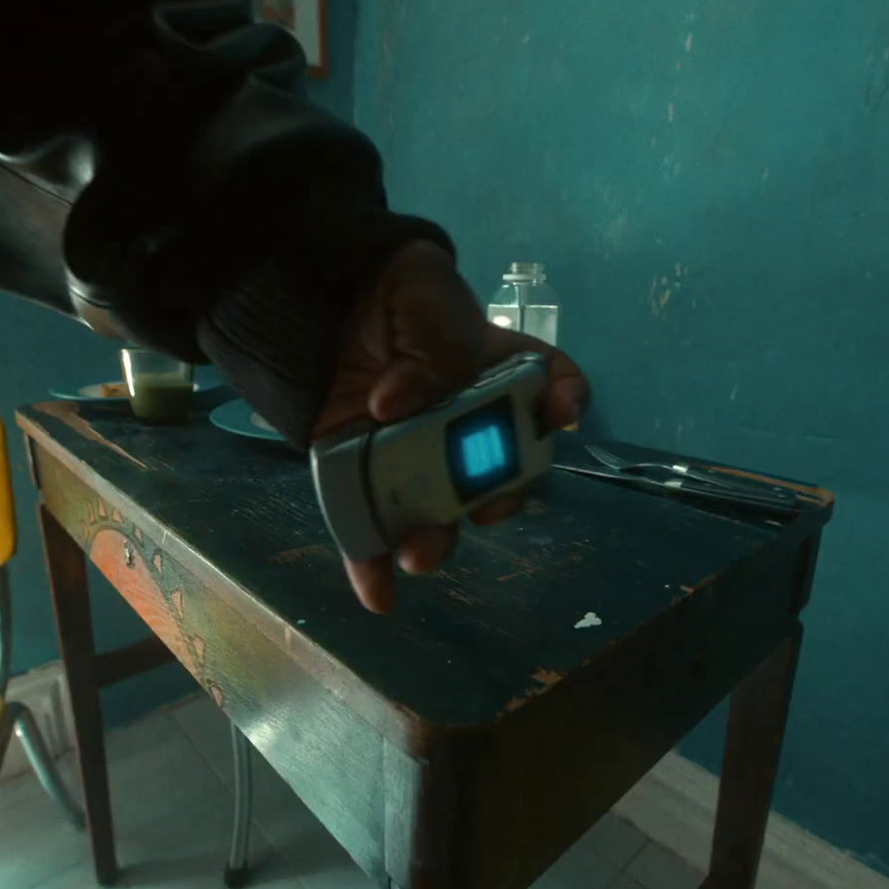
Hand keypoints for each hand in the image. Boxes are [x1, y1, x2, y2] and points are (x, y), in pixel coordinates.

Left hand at [310, 241, 587, 612]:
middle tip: (488, 505)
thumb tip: (393, 405)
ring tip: (421, 554)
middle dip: (497, 501)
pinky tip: (379, 595)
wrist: (323, 293)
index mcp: (501, 371)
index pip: (553, 387)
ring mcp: (417, 453)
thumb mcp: (429, 306)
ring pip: (437, 510)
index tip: (560, 411)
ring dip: (436, 540)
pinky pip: (371, 524)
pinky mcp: (365, 472)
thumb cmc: (397, 294)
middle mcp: (468, 423)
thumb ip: (433, 355)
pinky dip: (371, 562)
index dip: (565, 401)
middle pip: (499, 474)